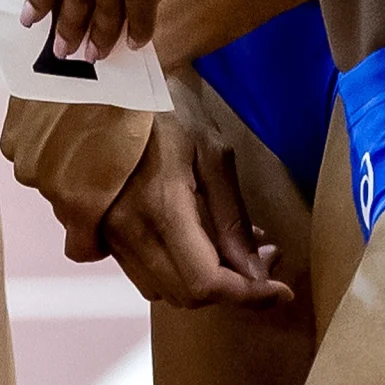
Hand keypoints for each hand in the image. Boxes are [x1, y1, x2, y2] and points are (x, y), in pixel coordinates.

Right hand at [0, 99, 147, 261]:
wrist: (103, 57)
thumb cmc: (134, 110)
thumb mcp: (138, 165)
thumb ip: (114, 205)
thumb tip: (103, 228)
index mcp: (79, 203)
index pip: (80, 247)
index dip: (97, 237)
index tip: (110, 218)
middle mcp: (44, 187)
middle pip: (62, 204)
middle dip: (80, 190)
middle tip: (103, 157)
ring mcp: (24, 157)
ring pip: (43, 174)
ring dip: (58, 161)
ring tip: (83, 131)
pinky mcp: (11, 131)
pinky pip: (25, 148)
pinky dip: (40, 137)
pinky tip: (62, 116)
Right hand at [97, 96, 290, 308]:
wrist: (114, 88)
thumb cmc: (170, 109)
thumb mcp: (214, 153)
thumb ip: (232, 219)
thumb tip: (255, 275)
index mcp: (160, 207)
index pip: (205, 281)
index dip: (248, 296)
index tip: (282, 290)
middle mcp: (129, 231)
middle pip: (187, 295)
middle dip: (233, 288)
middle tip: (266, 256)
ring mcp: (110, 234)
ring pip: (165, 290)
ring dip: (206, 283)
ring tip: (238, 248)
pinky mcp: (103, 233)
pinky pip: (145, 275)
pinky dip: (179, 272)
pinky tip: (201, 244)